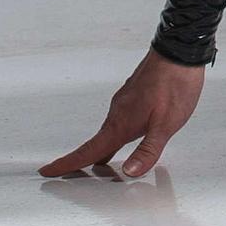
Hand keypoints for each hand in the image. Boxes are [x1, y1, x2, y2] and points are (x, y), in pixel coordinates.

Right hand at [39, 48, 205, 178]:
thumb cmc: (174, 86)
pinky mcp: (132, 97)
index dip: (68, 164)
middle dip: (79, 162)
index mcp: (121, 123)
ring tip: (95, 166)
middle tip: (64, 174)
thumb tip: (129, 173)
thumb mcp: (167, 124)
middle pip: (94, 144)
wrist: (178, 52)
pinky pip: (117, 122)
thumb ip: (148, 151)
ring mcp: (124, 103)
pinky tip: (122, 140)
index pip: (90, 150)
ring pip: (107, 133)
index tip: (47, 171)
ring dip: (98, 151)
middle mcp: (117, 113)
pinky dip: (112, 137)